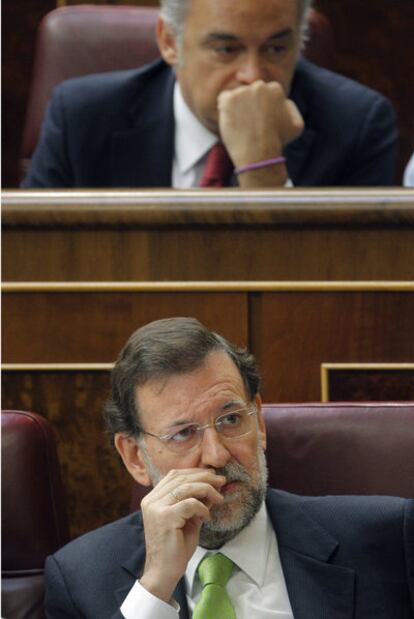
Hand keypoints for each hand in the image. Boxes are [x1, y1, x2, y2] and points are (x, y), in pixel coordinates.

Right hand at [139, 468, 225, 602]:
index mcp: (153, 498)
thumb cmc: (176, 547)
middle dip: (204, 477)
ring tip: (219, 497)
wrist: (164, 572)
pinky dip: (202, 507)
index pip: (175, 475)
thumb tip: (213, 486)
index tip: (212, 475)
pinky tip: (207, 517)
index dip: (195, 472)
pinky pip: (190, 504)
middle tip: (221, 481)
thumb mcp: (188, 519)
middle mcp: (151, 500)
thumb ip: (197, 502)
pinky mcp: (165, 517)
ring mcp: (156, 508)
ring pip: (186, 487)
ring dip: (207, 489)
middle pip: (181, 478)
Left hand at [217, 80, 303, 186]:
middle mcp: (260, 86)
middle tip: (249, 125)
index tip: (259, 122)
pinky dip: (224, 109)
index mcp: (275, 88)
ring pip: (236, 96)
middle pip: (249, 93)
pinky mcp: (229, 99)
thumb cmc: (277, 142)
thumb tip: (284, 100)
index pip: (262, 93)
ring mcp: (243, 92)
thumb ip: (291, 108)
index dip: (259, 108)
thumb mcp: (296, 125)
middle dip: (248, 106)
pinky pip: (223, 99)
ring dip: (236, 109)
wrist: (259, 154)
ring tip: (242, 127)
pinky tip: (231, 122)